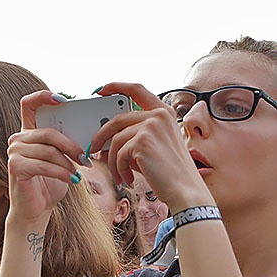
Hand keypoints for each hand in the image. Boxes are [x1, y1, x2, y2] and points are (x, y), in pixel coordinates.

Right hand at [8, 91, 86, 222]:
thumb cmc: (51, 182)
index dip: (43, 96)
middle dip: (70, 145)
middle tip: (85, 157)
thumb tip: (89, 132)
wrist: (36, 208)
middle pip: (47, 132)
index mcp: (29, 131)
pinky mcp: (15, 167)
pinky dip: (61, 173)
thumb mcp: (62, 158)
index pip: (29, 104)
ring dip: (67, 162)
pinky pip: (43, 165)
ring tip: (78, 172)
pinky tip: (72, 179)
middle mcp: (18, 139)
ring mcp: (14, 152)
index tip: (63, 99)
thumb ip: (67, 143)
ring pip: (48, 150)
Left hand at [91, 83, 208, 208]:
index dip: (116, 86)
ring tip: (119, 175)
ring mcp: (151, 126)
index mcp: (163, 112)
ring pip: (115, 140)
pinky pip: (118, 154)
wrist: (184, 190)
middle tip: (92, 150)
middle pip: (116, 120)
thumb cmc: (166, 172)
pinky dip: (119, 169)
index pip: (136, 89)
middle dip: (100, 137)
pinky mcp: (142, 140)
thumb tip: (99, 142)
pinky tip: (127, 179)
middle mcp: (158, 115)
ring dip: (112, 161)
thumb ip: (128, 139)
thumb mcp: (147, 149)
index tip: (100, 90)